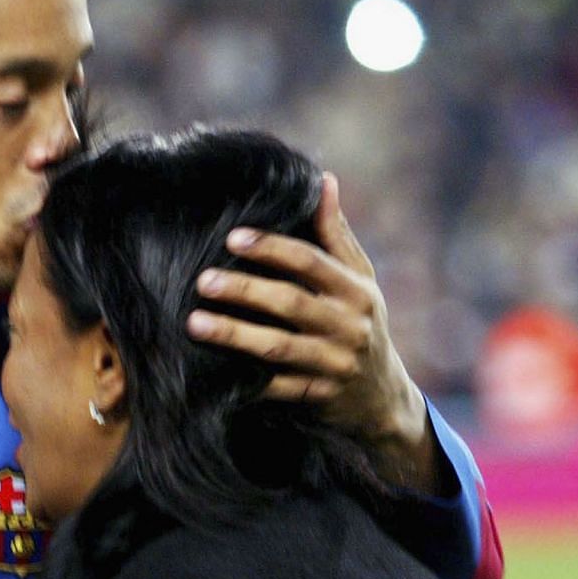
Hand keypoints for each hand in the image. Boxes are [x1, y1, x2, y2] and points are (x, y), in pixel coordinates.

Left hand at [186, 172, 443, 492]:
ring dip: (235, 334)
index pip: (311, 262)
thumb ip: (337, 235)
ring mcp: (334, 364)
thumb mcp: (361, 279)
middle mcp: (348, 325)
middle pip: (290, 303)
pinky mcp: (318, 396)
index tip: (233, 237)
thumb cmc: (361, 323)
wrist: (383, 397)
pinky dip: (246, 380)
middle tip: (203, 280)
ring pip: (279, 347)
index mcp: (355, 290)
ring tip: (195, 323)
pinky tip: (212, 370)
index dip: (272, 248)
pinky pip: (277, 389)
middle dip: (245, 289)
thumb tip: (324, 181)